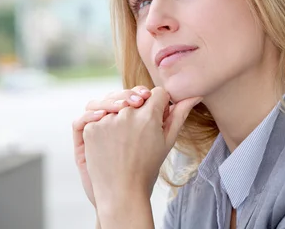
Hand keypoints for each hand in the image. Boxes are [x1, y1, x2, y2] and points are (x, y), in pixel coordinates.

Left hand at [83, 87, 201, 210]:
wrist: (121, 192)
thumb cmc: (147, 168)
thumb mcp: (168, 141)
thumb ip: (180, 114)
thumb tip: (194, 95)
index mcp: (149, 116)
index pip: (158, 93)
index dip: (160, 103)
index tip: (158, 117)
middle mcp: (127, 114)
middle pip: (136, 95)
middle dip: (140, 105)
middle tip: (140, 129)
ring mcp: (107, 120)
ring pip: (117, 102)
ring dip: (121, 111)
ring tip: (124, 134)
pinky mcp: (91, 128)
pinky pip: (99, 114)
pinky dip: (105, 122)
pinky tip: (110, 139)